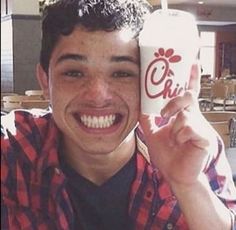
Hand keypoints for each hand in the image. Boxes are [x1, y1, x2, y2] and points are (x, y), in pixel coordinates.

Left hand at [139, 64, 217, 186]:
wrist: (175, 174)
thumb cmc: (167, 154)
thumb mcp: (152, 133)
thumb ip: (148, 118)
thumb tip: (139, 106)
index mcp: (184, 115)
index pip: (189, 92)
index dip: (191, 77)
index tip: (192, 61)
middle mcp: (194, 117)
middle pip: (187, 96)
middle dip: (174, 102)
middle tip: (164, 114)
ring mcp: (201, 126)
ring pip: (184, 113)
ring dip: (173, 127)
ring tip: (174, 138)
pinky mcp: (205, 137)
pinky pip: (188, 127)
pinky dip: (179, 136)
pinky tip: (181, 144)